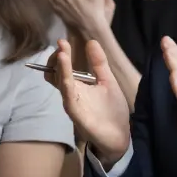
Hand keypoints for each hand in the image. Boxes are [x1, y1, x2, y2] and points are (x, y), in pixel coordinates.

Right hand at [46, 39, 128, 164]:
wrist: (121, 135)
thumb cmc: (112, 110)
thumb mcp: (108, 82)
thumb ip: (99, 64)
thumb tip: (91, 41)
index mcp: (78, 86)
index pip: (63, 68)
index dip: (61, 55)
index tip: (62, 41)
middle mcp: (71, 94)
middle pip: (56, 74)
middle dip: (56, 59)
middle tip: (61, 45)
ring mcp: (73, 104)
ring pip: (61, 83)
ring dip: (60, 68)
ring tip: (61, 53)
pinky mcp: (77, 114)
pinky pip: (68, 97)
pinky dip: (66, 84)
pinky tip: (66, 74)